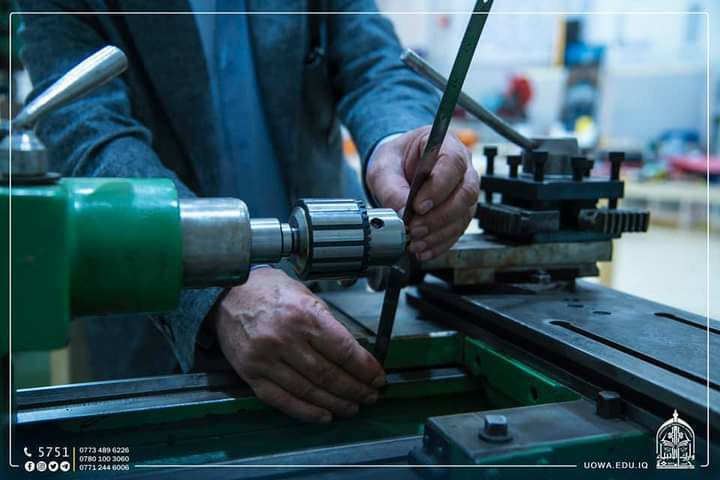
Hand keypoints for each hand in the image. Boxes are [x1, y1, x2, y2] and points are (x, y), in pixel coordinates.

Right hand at [214, 268, 384, 422]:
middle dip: (355, 389)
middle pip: (329, 374)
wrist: (228, 295)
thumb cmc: (269, 292)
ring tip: (352, 407)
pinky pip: (282, 400)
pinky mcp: (251, 374)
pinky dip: (306, 411)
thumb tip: (354, 354)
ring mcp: (266, 359)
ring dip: (335, 403)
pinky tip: (323, 415)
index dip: (364, 368)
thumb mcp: (306, 296)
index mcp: (303, 316)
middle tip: (370, 396)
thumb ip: (328, 324)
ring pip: (309, 391)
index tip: (377, 377)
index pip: (343, 350)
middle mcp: (284, 339)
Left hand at [366, 126, 478, 260]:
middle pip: (466, 192)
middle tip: (415, 228)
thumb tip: (402, 213)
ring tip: (416, 242)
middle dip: (439, 216)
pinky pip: (458, 229)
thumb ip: (391, 188)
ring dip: (440, 233)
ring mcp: (465, 190)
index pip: (453, 163)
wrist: (397, 169)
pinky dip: (441, 243)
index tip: (418, 206)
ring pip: (464, 214)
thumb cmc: (395, 161)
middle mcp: (463, 167)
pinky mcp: (461, 211)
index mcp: (445, 145)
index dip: (438, 187)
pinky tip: (424, 250)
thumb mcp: (384, 168)